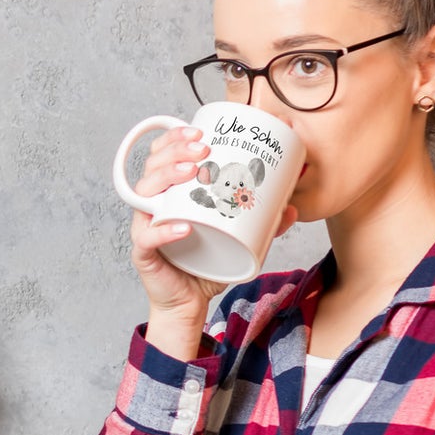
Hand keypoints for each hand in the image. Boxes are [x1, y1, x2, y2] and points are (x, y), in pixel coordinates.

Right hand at [131, 125, 297, 358]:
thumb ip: (263, 225)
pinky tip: (182, 226)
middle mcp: (153, 206)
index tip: (200, 131)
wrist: (189, 303)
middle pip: (152, 167)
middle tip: (201, 148)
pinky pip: (147, 238)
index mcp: (170, 194)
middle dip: (174, 151)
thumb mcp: (240, 240)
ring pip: (143, 194)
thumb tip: (291, 208)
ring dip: (165, 177)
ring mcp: (145, 228)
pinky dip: (163, 231)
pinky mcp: (143, 254)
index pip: (163, 155)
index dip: (175, 138)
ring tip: (190, 174)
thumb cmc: (207, 266)